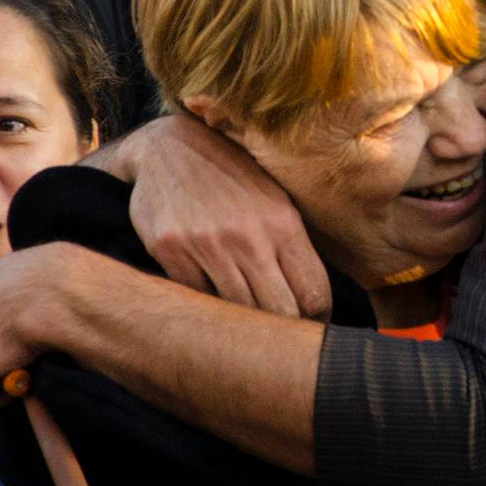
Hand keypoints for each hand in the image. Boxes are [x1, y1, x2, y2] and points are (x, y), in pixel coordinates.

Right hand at [95, 114, 329, 317]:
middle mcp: (249, 236)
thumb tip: (317, 303)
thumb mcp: (274, 200)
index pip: (314, 295)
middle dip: (283, 331)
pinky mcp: (170, 251)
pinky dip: (206, 307)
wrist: (168, 147)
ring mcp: (208, 244)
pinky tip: (209, 302)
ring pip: (239, 312)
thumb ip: (294, 246)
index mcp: (284, 223)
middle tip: (278, 339)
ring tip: (245, 328)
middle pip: (280, 312)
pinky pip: (197, 300)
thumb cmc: (230, 177)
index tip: (310, 329)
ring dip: (244, 325)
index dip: (316, 321)